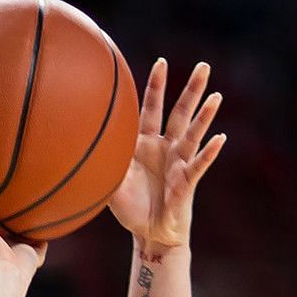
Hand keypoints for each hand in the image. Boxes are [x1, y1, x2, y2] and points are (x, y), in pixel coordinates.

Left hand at [107, 58, 226, 253]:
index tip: (162, 62)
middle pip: (180, 113)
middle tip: (204, 65)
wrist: (148, 234)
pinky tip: (220, 138)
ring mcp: (178, 163)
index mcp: (145, 142)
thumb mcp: (109, 182)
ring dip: (204, 116)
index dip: (157, 86)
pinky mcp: (186, 182)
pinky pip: (198, 164)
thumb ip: (101, 162)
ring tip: (215, 95)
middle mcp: (165, 148)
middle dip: (191, 89)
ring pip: (192, 134)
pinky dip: (208, 152)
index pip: (152, 108)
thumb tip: (77, 144)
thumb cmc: (129, 207)